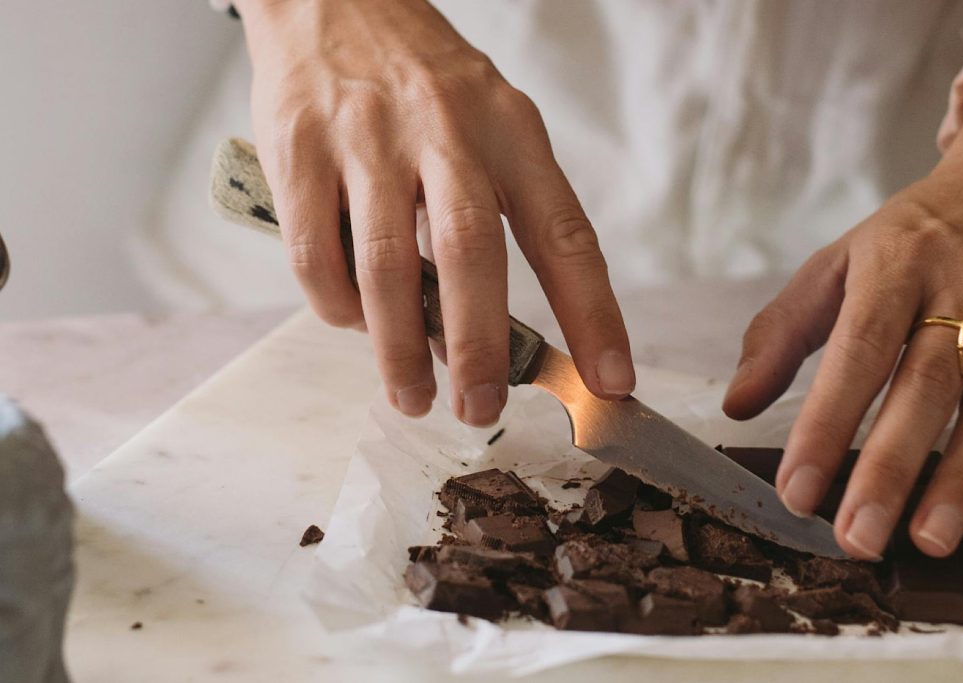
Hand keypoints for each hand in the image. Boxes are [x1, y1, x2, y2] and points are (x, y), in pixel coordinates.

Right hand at [235, 0, 633, 425]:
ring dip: (398, 349)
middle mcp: (445, 130)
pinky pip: (315, 253)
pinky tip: (351, 322)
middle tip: (482, 409)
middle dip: (479, 346)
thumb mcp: (486, 122)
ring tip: (412, 397)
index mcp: (510, 130)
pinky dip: (336, 306)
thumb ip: (494, 213)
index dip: (593, 313)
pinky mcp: (298, 150)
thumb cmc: (422, 80)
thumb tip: (478, 331)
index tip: (611, 380)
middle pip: (472, 252)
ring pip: (384, 265)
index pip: (565, 232)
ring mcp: (367, 138)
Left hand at [723, 64, 962, 559]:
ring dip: (957, 481)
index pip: (855, 351)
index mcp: (893, 267)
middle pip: (923, 387)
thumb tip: (737, 406)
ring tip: (923, 542)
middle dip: (889, 468)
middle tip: (855, 537)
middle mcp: (957, 293)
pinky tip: (960, 513)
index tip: (796, 488)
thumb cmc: (901, 243)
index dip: (827, 422)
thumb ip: (779, 334)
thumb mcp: (830, 267)